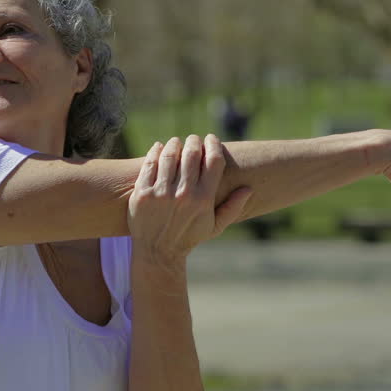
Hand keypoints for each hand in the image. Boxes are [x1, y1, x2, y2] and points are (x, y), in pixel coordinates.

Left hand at [128, 134, 252, 261]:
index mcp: (204, 199)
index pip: (213, 161)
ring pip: (170, 155)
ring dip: (175, 144)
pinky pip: (150, 164)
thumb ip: (233, 208)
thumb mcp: (214, 227)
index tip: (212, 139)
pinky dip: (156, 151)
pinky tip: (160, 147)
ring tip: (177, 142)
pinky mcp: (142, 193)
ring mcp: (161, 193)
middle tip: (194, 139)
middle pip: (191, 154)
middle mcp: (183, 194)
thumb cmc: (189, 237)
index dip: (214, 144)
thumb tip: (248, 189)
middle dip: (194, 141)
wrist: (158, 252)